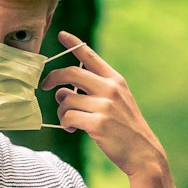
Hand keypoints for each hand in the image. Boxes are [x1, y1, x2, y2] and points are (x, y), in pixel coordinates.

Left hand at [41, 31, 166, 176]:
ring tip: (67, 121)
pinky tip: (72, 129)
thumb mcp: (114, 103)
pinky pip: (68, 117)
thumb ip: (90, 93)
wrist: (142, 152)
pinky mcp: (98, 123)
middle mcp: (110, 88)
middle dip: (53, 77)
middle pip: (71, 73)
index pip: (90, 56)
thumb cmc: (124, 129)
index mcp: (115, 80)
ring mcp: (105, 105)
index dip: (73, 44)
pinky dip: (65, 123)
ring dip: (61, 111)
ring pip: (66, 99)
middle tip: (45, 85)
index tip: (60, 35)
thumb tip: (60, 91)